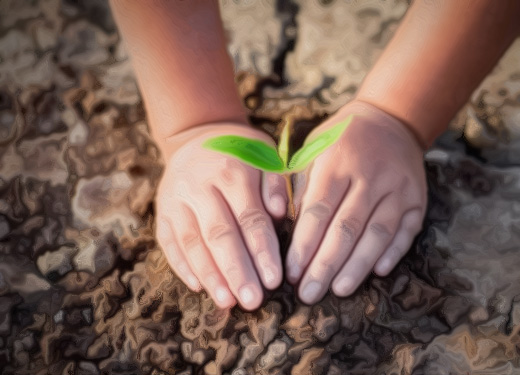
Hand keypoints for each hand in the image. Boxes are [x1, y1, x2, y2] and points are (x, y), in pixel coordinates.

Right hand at [154, 123, 287, 309]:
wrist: (198, 135)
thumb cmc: (243, 152)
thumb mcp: (266, 156)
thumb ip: (275, 185)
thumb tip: (281, 213)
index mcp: (232, 171)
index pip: (249, 217)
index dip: (261, 250)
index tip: (274, 280)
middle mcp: (200, 185)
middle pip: (219, 233)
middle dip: (236, 270)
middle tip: (252, 301)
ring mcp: (176, 199)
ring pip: (192, 242)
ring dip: (209, 275)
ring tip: (227, 302)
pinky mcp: (162, 211)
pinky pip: (169, 242)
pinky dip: (182, 266)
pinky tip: (198, 287)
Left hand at [286, 101, 426, 303]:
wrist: (389, 119)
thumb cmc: (341, 140)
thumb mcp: (313, 151)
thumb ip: (300, 186)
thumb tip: (288, 229)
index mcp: (337, 163)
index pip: (318, 211)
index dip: (304, 246)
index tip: (291, 274)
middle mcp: (370, 176)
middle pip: (346, 228)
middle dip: (325, 265)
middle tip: (309, 293)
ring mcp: (397, 188)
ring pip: (377, 234)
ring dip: (357, 266)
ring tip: (339, 290)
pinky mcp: (417, 199)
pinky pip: (406, 231)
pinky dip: (393, 254)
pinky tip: (377, 273)